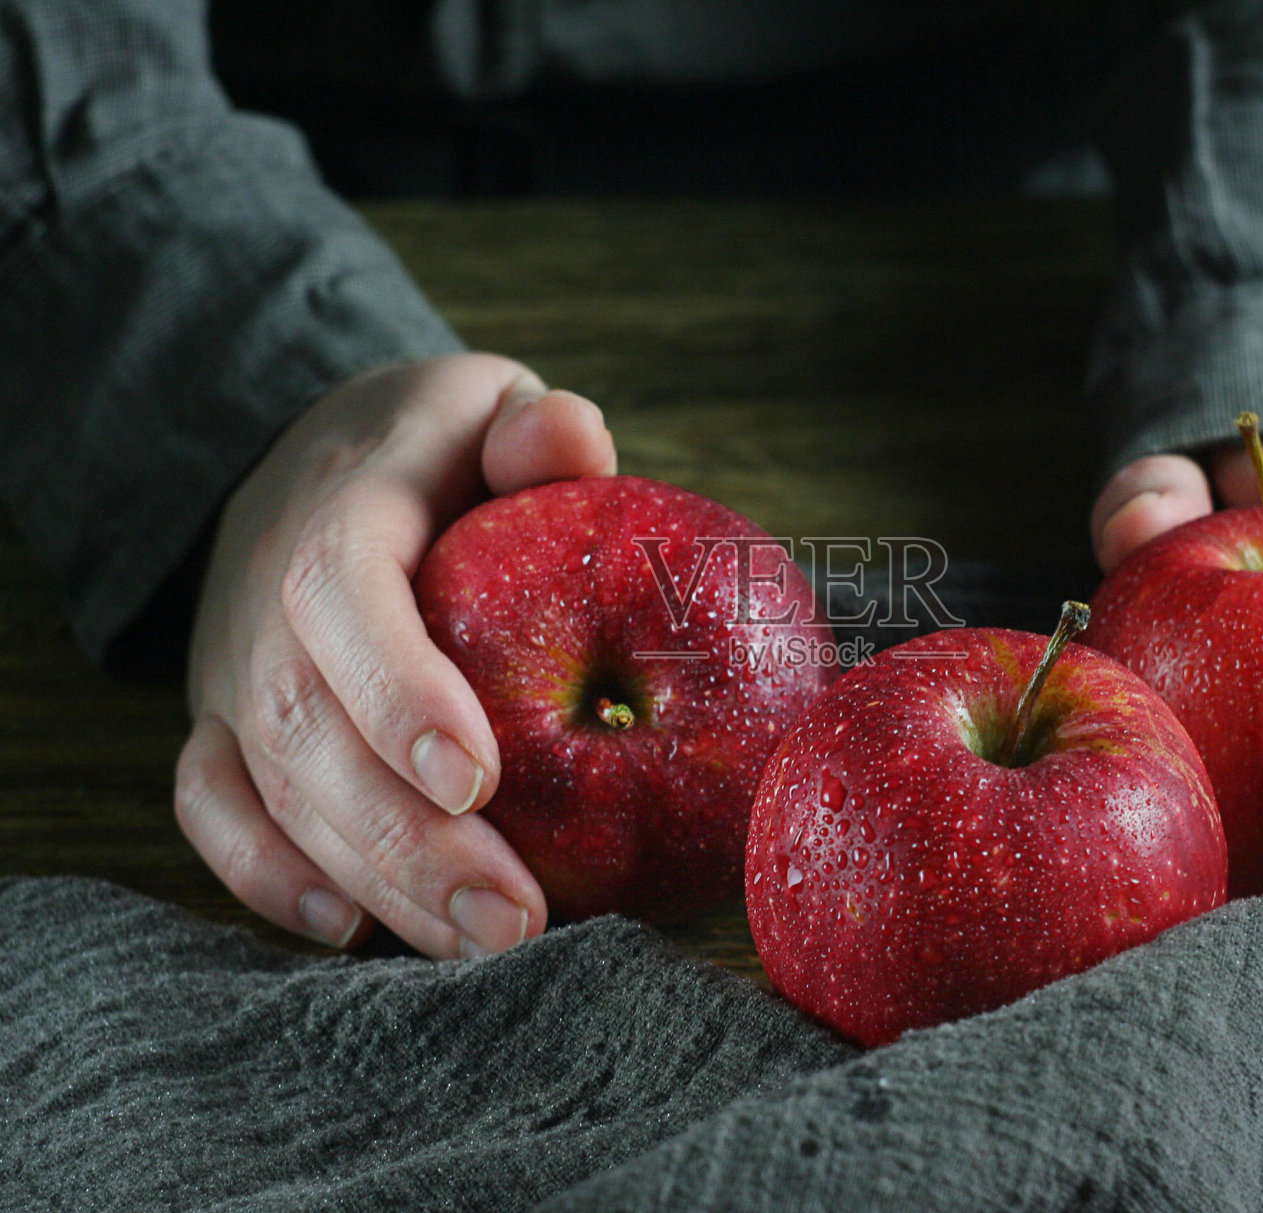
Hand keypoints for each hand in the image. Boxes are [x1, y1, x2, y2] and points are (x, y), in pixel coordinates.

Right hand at [178, 353, 616, 955]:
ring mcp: (231, 664)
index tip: (476, 782)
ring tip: (480, 946)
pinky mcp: (217, 720)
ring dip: (372, 880)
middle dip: (406, 838)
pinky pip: (213, 808)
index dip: (396, 688)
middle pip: (308, 726)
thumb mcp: (491, 406)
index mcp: (343, 504)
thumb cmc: (441, 448)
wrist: (318, 458)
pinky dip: (268, 878)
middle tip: (514, 919)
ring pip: (273, 789)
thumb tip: (573, 442)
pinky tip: (355, 930)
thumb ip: (537, 427)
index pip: (342, 590)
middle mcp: (264, 593)